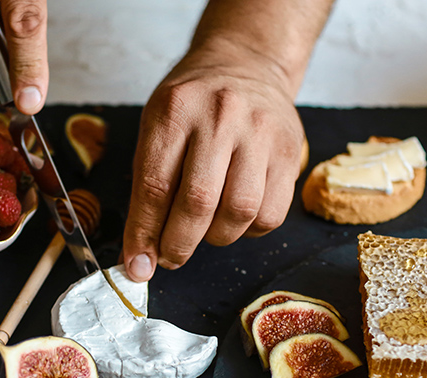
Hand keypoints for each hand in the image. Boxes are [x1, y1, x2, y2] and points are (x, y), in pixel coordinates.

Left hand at [122, 48, 306, 281]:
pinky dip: (247, 230)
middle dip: (178, 245)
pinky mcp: (289, 151)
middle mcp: (220, 117)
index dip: (144, 234)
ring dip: (215, 238)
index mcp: (175, 110)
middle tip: (169, 258)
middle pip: (198, 203)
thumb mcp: (156, 127)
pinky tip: (234, 217)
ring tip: (203, 230)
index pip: (155, 185)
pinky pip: (270, 214)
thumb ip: (145, 189)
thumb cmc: (192, 104)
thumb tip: (138, 256)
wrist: (246, 64)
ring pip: (239, 213)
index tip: (137, 265)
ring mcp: (260, 133)